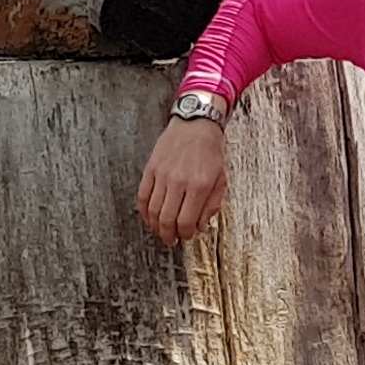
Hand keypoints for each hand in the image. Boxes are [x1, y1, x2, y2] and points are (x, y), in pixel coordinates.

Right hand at [137, 117, 228, 244]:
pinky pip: (143, 196)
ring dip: (156, 226)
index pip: (186, 221)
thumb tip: (200, 227)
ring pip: (153, 210)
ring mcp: (162, 175)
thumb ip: (212, 205)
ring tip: (161, 231)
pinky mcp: (151, 169)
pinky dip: (144, 211)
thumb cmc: (211, 151)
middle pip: (167, 219)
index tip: (186, 236)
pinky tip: (149, 217)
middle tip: (172, 240)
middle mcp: (179, 181)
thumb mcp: (221, 179)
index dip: (185, 234)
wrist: (196, 124)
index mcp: (199, 185)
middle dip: (169, 235)